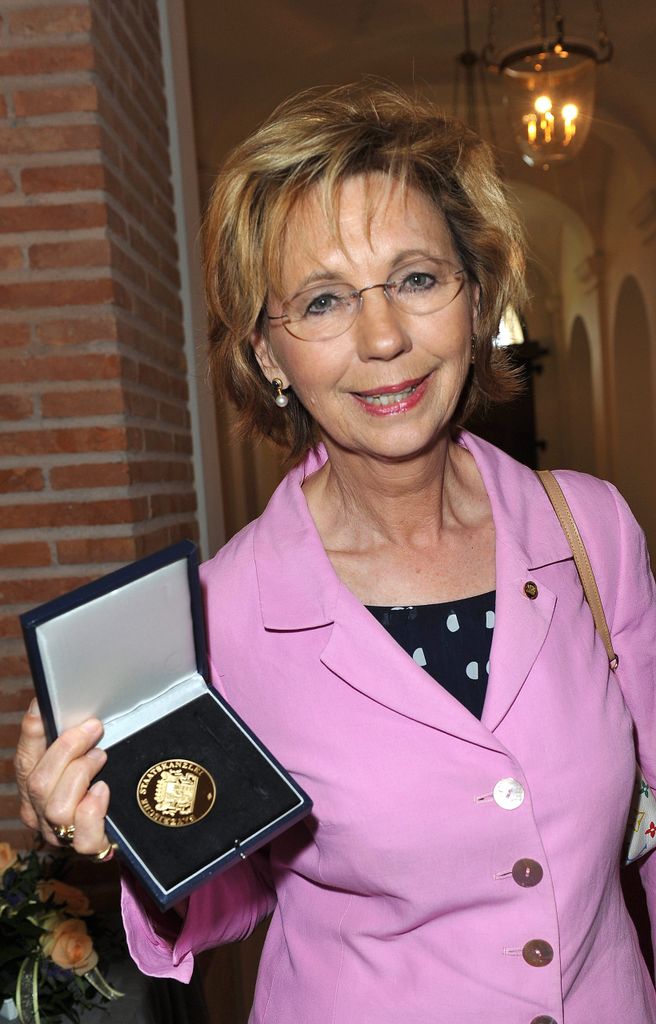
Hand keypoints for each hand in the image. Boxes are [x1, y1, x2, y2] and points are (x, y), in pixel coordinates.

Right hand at [14, 699, 111, 855]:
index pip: (25, 756)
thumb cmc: (93, 781)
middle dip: (68, 749)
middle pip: (38, 782)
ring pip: (57, 808)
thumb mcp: (80, 754)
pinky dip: (93, 811)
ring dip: (81, 775)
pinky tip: (102, 792)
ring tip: (100, 758)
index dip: (32, 730)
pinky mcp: (85, 846)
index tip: (44, 704)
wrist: (115, 826)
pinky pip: (83, 838)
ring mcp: (59, 832)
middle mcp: (38, 810)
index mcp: (31, 783)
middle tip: (94, 729)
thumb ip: (70, 739)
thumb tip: (64, 702)